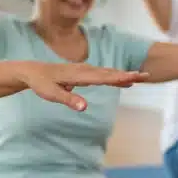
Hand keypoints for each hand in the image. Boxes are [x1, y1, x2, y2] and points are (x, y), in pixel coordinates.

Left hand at [14, 61, 147, 110]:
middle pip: (109, 73)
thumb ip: (69, 99)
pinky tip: (123, 79)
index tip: (135, 77)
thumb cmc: (41, 83)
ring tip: (141, 77)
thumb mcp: (52, 94)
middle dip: (127, 75)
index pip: (103, 77)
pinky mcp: (83, 73)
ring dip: (124, 75)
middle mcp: (84, 70)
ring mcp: (84, 71)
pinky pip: (102, 74)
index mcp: (79, 75)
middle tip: (146, 76)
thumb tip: (85, 107)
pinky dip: (115, 76)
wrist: (31, 71)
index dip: (119, 77)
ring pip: (107, 73)